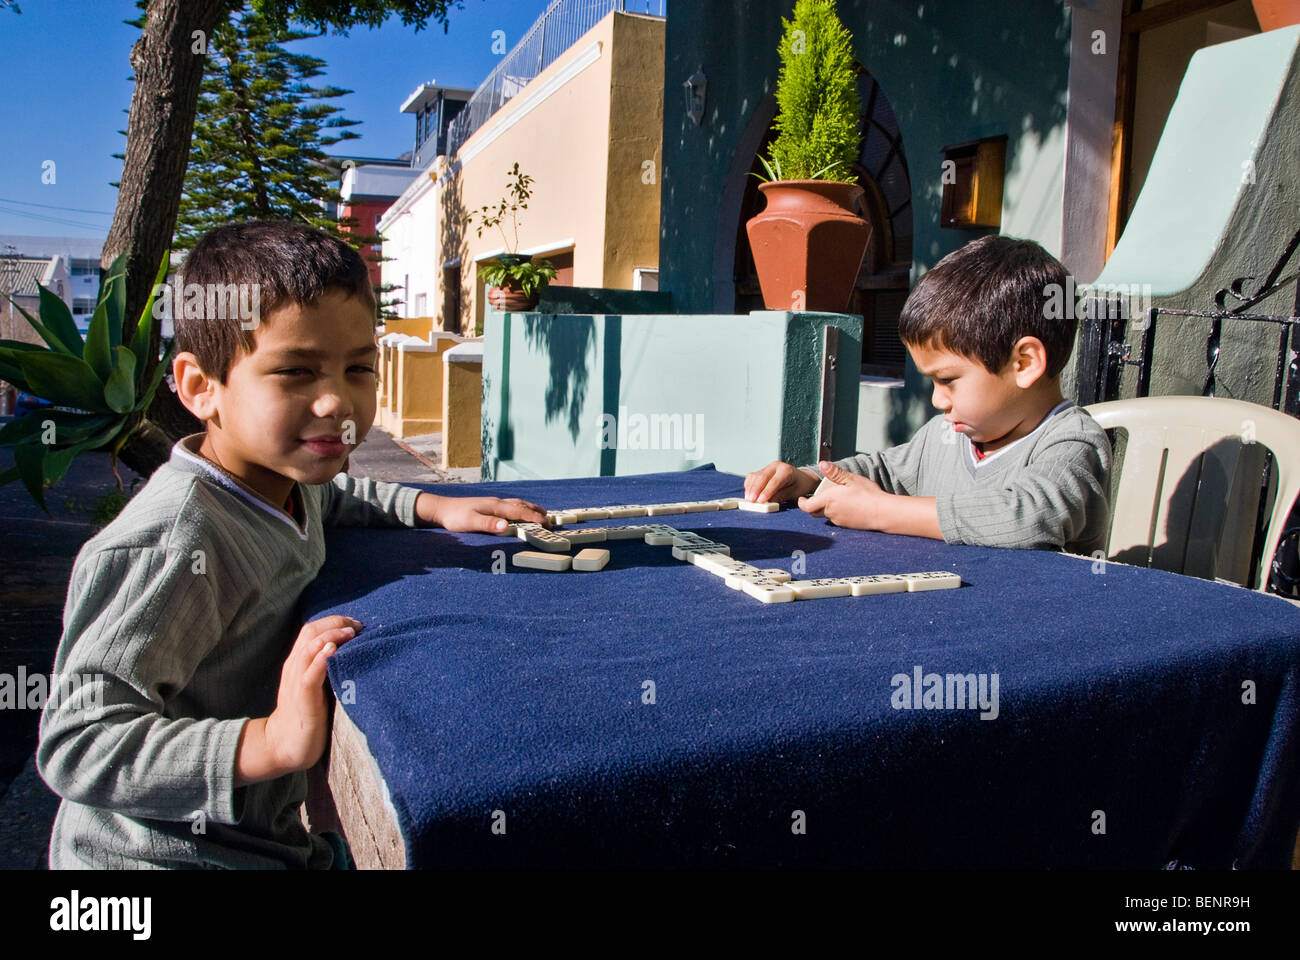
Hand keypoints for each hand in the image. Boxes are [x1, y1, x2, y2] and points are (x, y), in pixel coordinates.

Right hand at [239, 616, 359, 784]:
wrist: (283, 745)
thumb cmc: (306, 714)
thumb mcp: (317, 685)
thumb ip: (327, 668)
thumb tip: (354, 652)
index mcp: (298, 662)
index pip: (312, 630)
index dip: (334, 621)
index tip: (356, 623)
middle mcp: (295, 667)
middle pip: (310, 632)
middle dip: (335, 623)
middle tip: (358, 625)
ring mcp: (296, 682)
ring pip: (308, 649)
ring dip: (331, 636)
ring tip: (350, 632)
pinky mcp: (302, 699)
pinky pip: (308, 675)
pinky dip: (320, 660)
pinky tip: (332, 651)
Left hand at [416, 493, 546, 532]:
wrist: (441, 508)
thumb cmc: (455, 517)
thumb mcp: (470, 522)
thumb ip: (488, 524)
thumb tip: (506, 525)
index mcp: (495, 506)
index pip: (520, 511)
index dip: (534, 518)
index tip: (547, 524)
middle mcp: (497, 503)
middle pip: (522, 505)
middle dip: (537, 512)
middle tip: (550, 521)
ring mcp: (493, 503)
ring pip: (517, 504)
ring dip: (530, 508)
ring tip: (541, 514)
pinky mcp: (488, 506)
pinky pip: (510, 506)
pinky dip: (521, 508)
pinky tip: (519, 511)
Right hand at [744, 460, 819, 503]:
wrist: (801, 478)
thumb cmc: (799, 486)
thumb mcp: (794, 493)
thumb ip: (780, 497)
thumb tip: (767, 503)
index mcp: (786, 470)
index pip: (774, 481)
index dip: (766, 492)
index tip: (760, 501)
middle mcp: (776, 466)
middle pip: (762, 477)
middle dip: (755, 490)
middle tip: (751, 502)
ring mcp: (768, 467)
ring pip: (755, 476)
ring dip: (750, 489)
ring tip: (748, 500)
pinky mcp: (762, 471)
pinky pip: (752, 477)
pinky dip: (749, 485)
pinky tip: (748, 494)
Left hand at [797, 460, 882, 527]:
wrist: (882, 512)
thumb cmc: (867, 494)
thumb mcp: (851, 479)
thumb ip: (835, 472)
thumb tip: (822, 464)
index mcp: (828, 500)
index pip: (806, 506)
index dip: (801, 503)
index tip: (801, 498)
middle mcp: (831, 512)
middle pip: (814, 512)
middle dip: (813, 505)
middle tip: (819, 496)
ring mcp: (839, 521)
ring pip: (826, 515)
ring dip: (827, 509)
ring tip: (837, 499)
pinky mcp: (847, 526)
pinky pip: (837, 519)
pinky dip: (837, 513)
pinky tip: (848, 507)